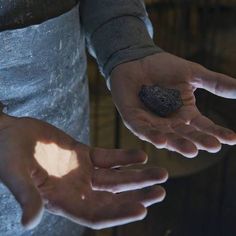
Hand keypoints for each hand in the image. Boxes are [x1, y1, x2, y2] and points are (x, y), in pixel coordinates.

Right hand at [0, 113, 166, 229]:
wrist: (9, 133)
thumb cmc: (7, 154)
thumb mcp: (14, 174)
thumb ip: (25, 195)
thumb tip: (29, 223)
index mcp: (61, 200)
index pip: (95, 214)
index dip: (117, 214)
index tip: (142, 209)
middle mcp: (75, 189)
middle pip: (112, 197)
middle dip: (137, 195)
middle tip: (161, 191)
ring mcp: (82, 171)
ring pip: (115, 177)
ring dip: (137, 175)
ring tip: (161, 172)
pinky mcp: (83, 154)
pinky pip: (108, 158)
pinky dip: (124, 157)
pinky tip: (141, 154)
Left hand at [110, 52, 235, 157]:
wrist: (138, 59)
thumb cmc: (163, 67)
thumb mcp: (193, 74)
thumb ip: (216, 83)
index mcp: (185, 114)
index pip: (204, 127)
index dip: (217, 132)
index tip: (233, 138)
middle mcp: (170, 122)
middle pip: (186, 135)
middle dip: (199, 140)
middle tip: (213, 146)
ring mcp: (152, 123)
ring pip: (167, 137)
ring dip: (178, 144)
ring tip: (192, 150)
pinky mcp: (134, 120)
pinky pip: (143, 130)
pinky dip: (152, 136)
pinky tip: (162, 141)